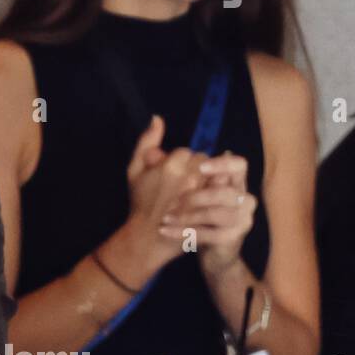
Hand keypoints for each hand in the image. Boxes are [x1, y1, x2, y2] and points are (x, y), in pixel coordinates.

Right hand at [123, 115, 208, 271]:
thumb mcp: (134, 170)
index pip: (187, 153)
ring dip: (207, 182)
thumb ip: (146, 142)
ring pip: (214, 176)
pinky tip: (206, 202)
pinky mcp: (212, 205)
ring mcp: (204, 192)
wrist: (148, 236)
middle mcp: (190, 176)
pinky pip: (220, 192)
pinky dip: (215, 195)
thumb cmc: (140, 202)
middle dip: (196, 171)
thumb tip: (157, 118)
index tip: (172, 176)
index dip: (180, 163)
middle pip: (204, 162)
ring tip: (194, 193)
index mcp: (171, 164)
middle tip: (183, 185)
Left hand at [158, 150, 255, 275]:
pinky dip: (185, 232)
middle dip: (197, 197)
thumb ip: (168, 164)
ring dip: (188, 216)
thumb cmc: (190, 211)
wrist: (202, 247)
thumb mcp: (178, 185)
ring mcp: (241, 219)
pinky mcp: (232, 238)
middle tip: (171, 202)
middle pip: (227, 192)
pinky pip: (209, 234)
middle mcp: (243, 198)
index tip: (201, 167)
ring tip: (166, 218)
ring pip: (217, 214)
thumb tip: (153, 144)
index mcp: (233, 180)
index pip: (239, 165)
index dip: (223, 164)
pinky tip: (166, 231)